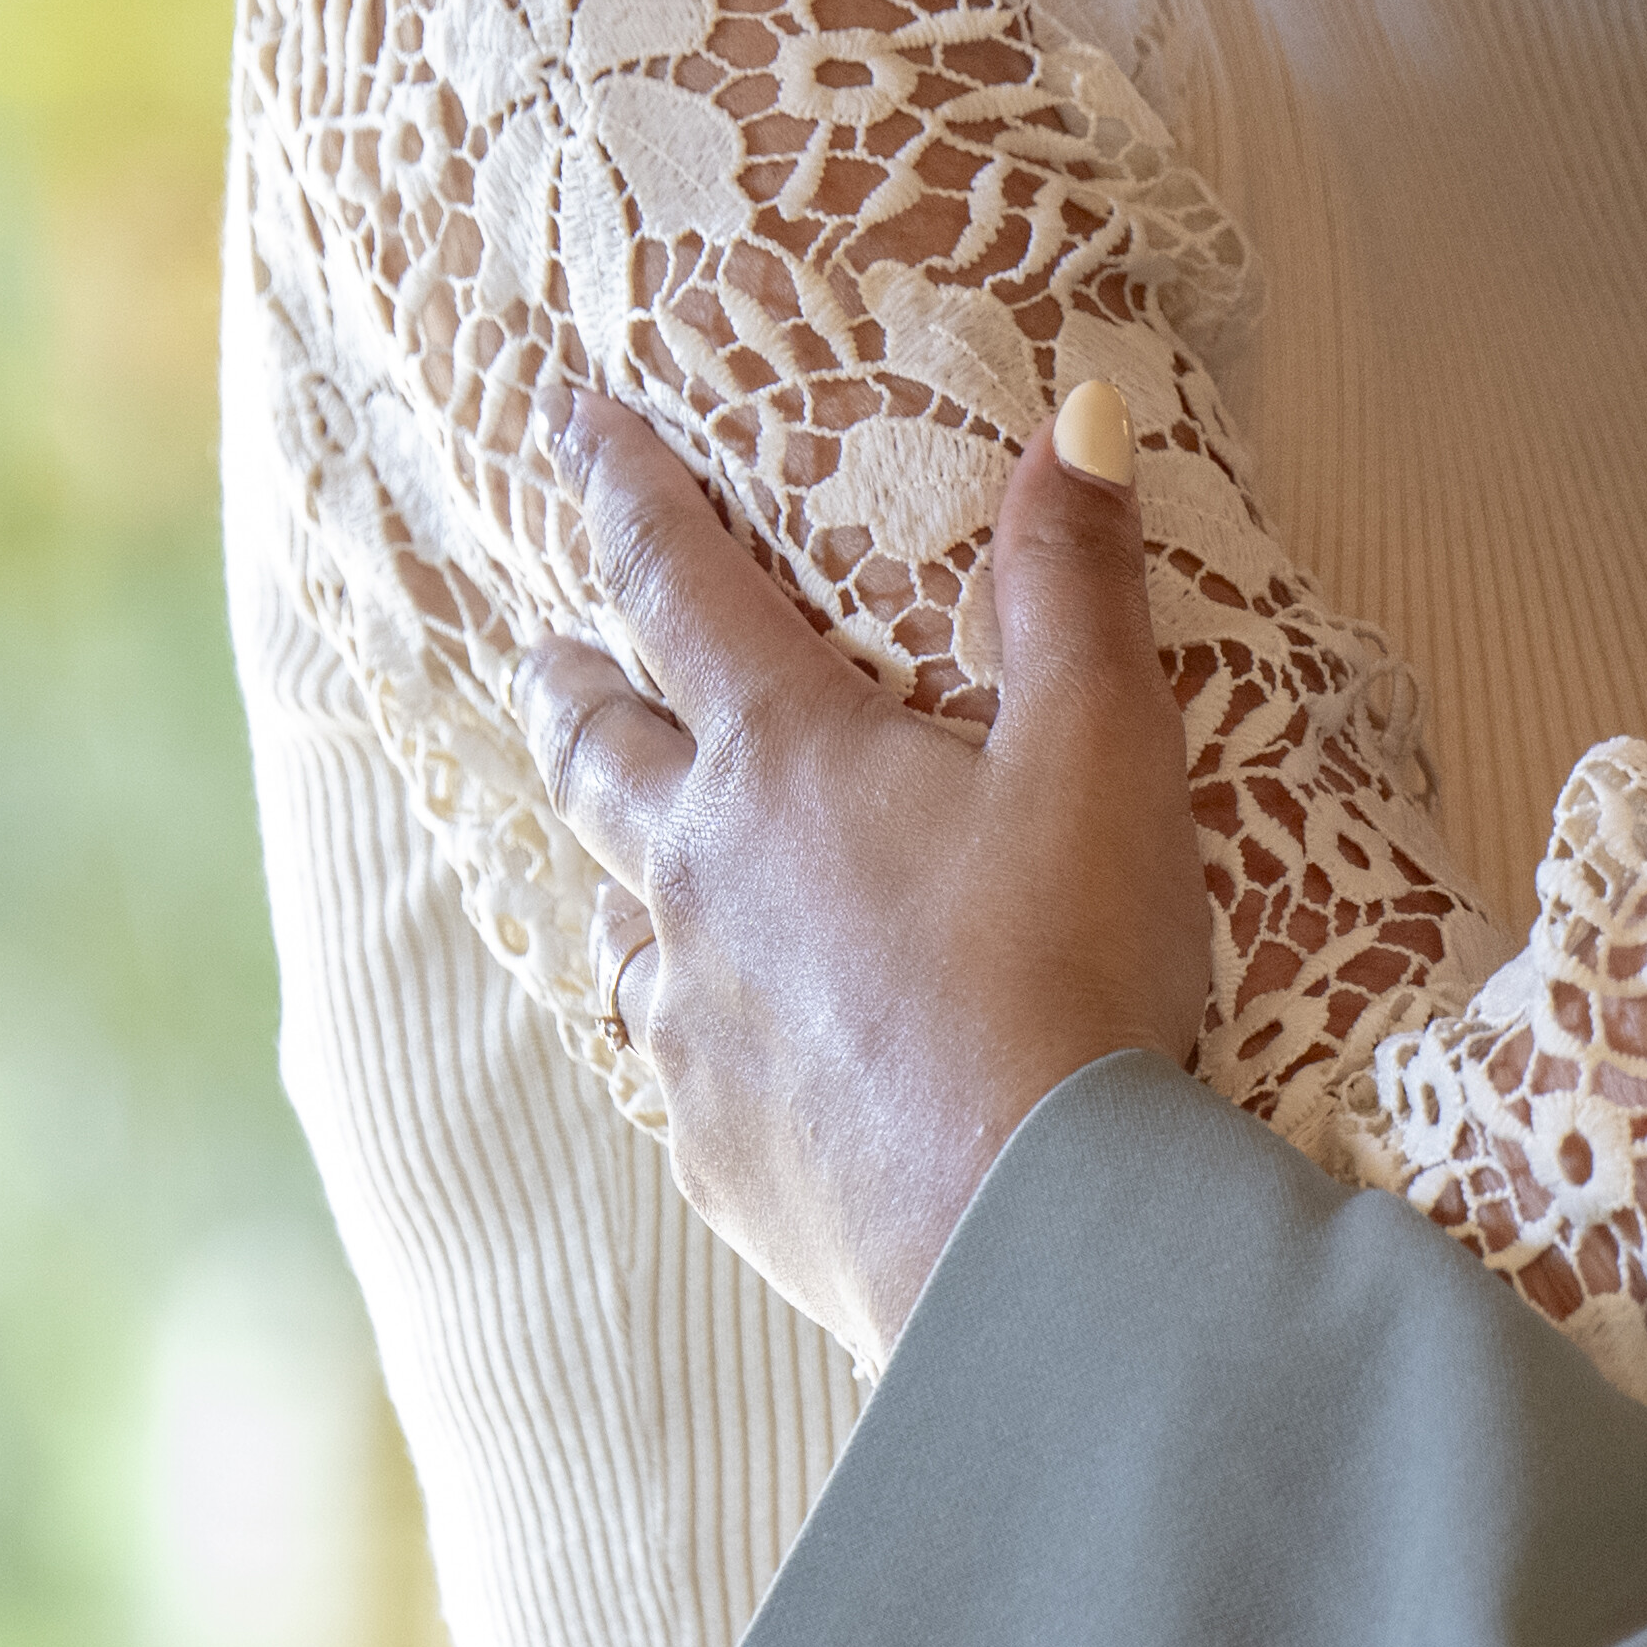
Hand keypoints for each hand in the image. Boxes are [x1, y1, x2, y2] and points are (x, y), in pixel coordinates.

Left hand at [515, 392, 1216, 1357]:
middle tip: (543, 650)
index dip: (622, 489)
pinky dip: (687, 1022)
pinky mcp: (715, 1147)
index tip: (569, 419)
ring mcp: (694, 1023)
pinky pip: (672, 1061)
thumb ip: (1073, 582)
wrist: (1028, 1231)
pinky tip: (719, 1042)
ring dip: (620, 869)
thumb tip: (1071, 414)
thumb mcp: (1103, 750)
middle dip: (569, 685)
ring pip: (620, 918)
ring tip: (634, 858)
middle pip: (597, 754)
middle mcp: (701, 881)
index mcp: (784, 764)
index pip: (673, 587)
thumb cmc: (1070, 972)